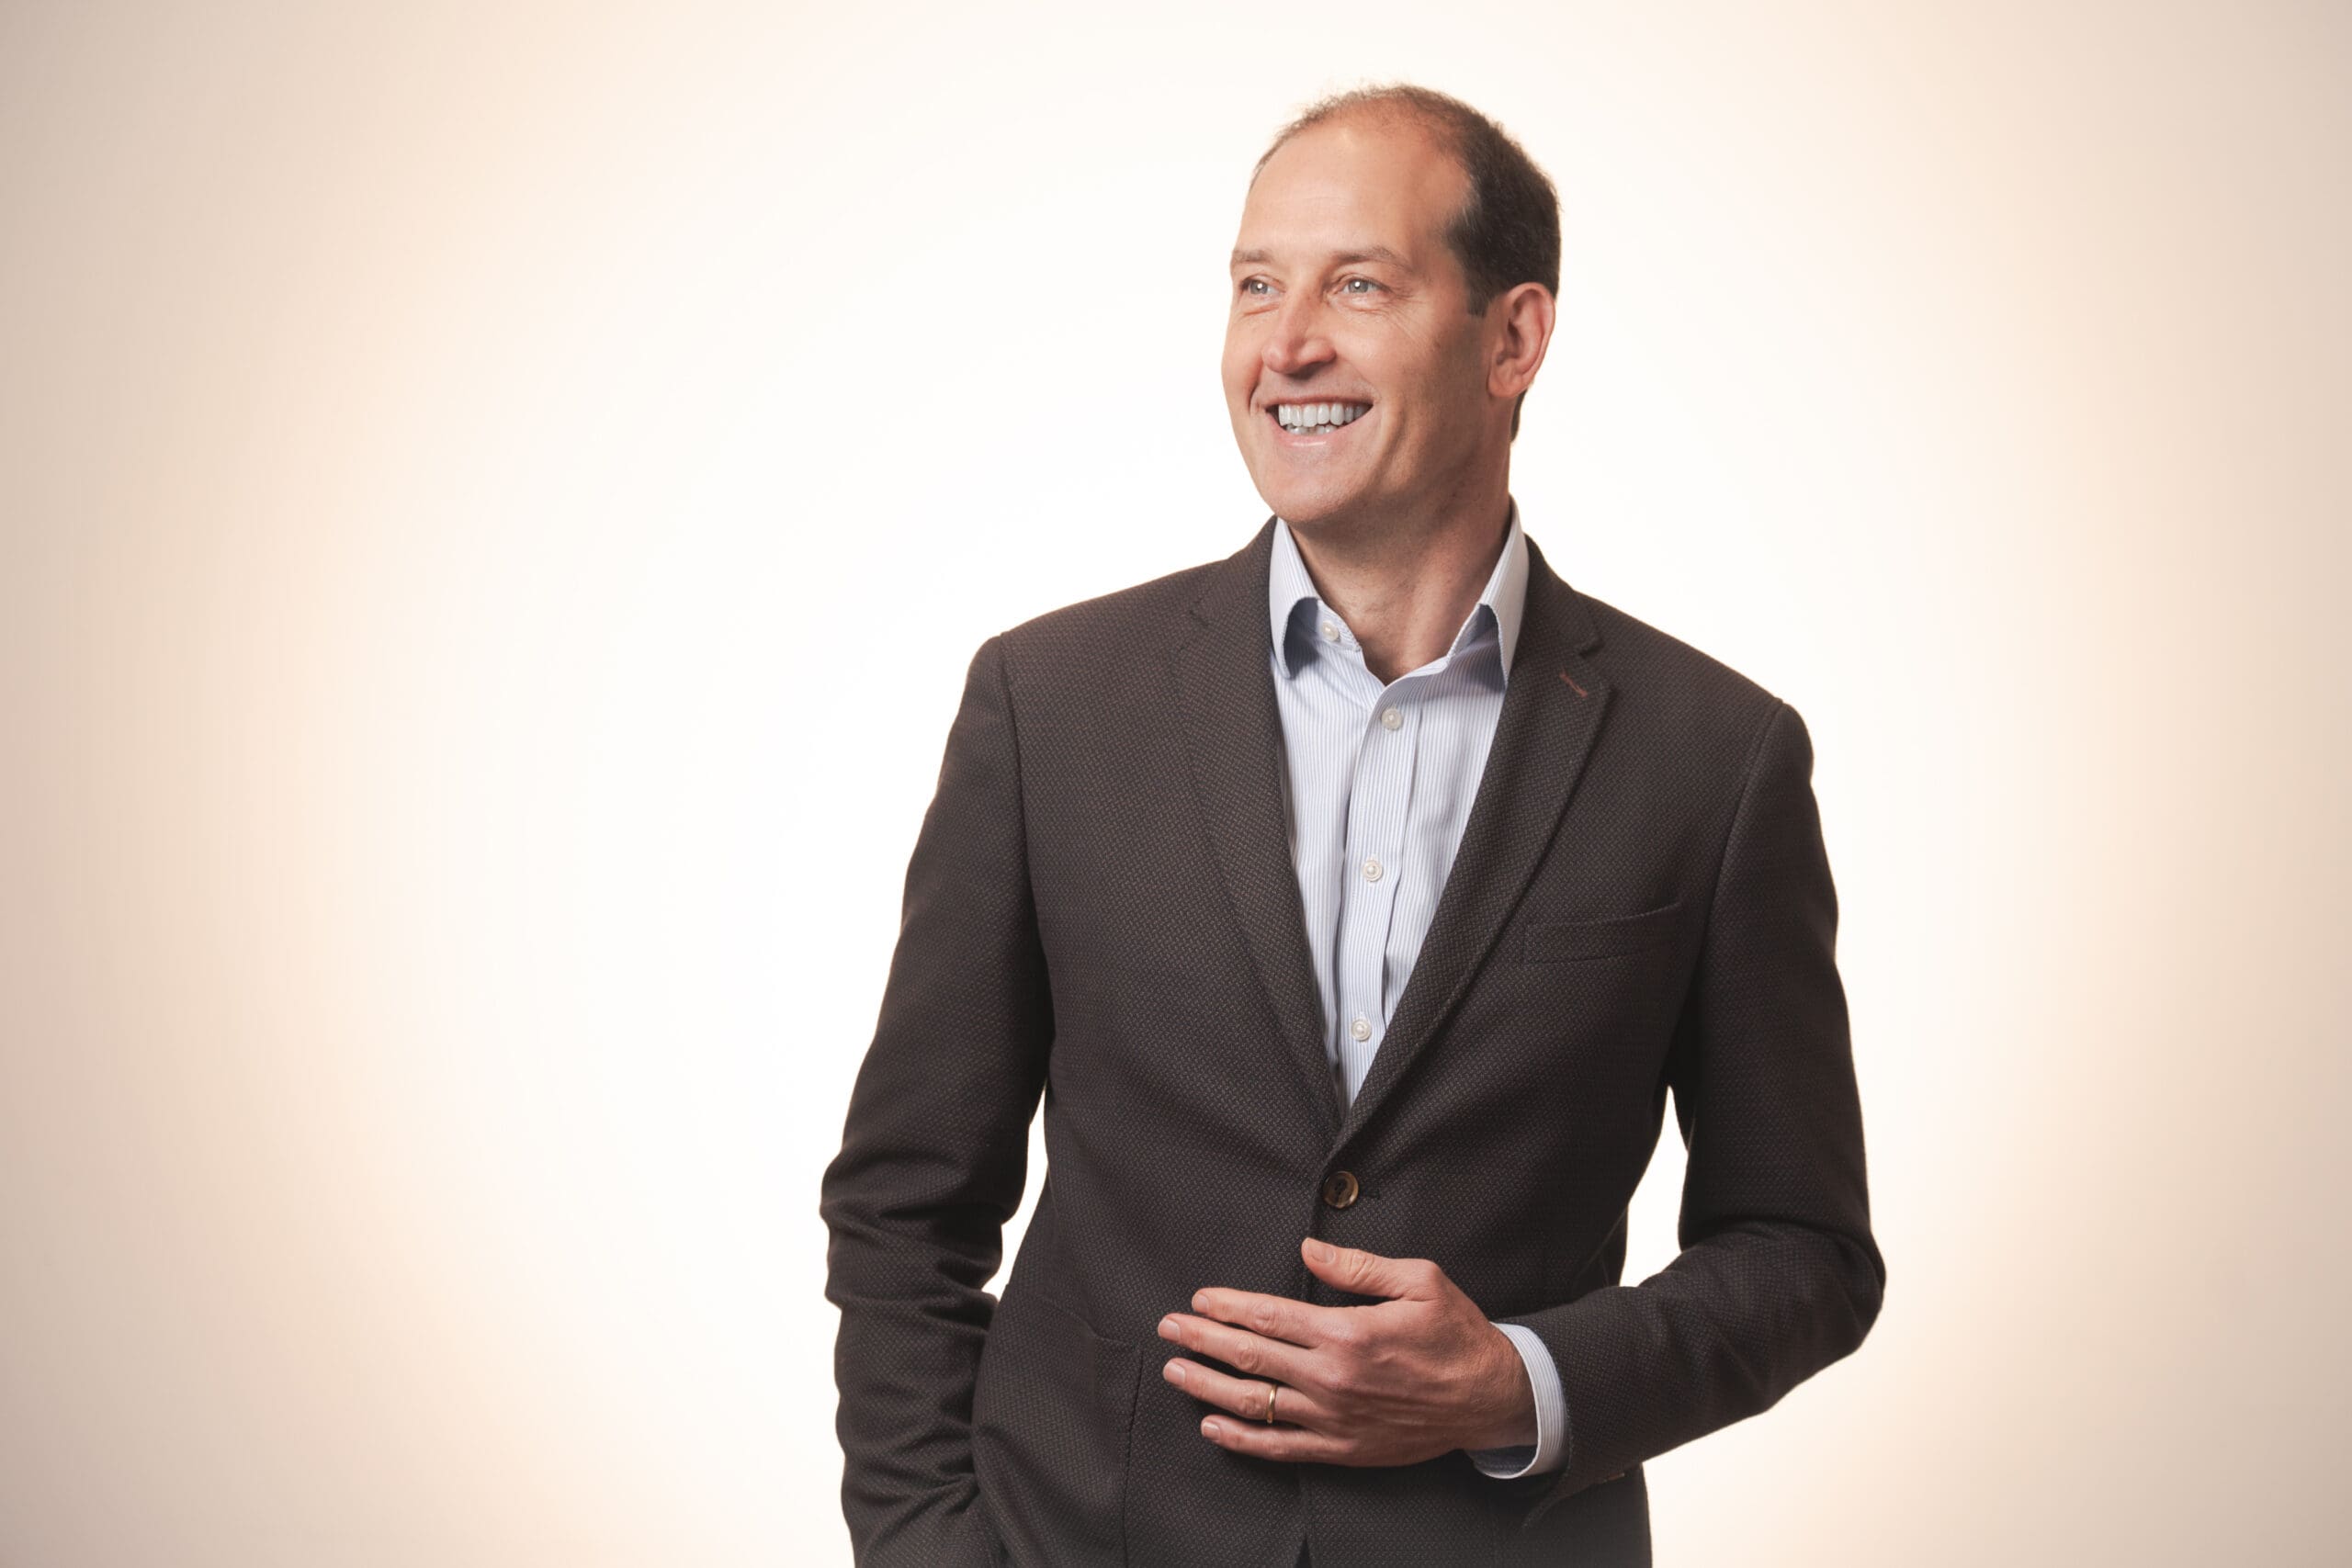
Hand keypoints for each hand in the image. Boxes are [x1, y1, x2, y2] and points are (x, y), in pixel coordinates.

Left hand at [1155, 1237, 1536, 1465]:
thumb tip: (1308, 1248)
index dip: (1227, 1307)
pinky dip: (1241, 1439)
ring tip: (1176, 1372)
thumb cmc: (1456, 1334)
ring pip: (1255, 1404)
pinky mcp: (1342, 1449)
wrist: (1491, 1399)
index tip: (1199, 1298)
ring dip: (1208, 1387)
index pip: (1268, 1317)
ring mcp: (1334, 1419)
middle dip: (1202, 1340)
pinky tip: (1213, 1427)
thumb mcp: (1419, 1281)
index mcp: (1347, 1332)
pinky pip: (1280, 1447)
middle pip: (1250, 1357)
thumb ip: (1358, 1266)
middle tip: (1169, 1328)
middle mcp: (1333, 1378)